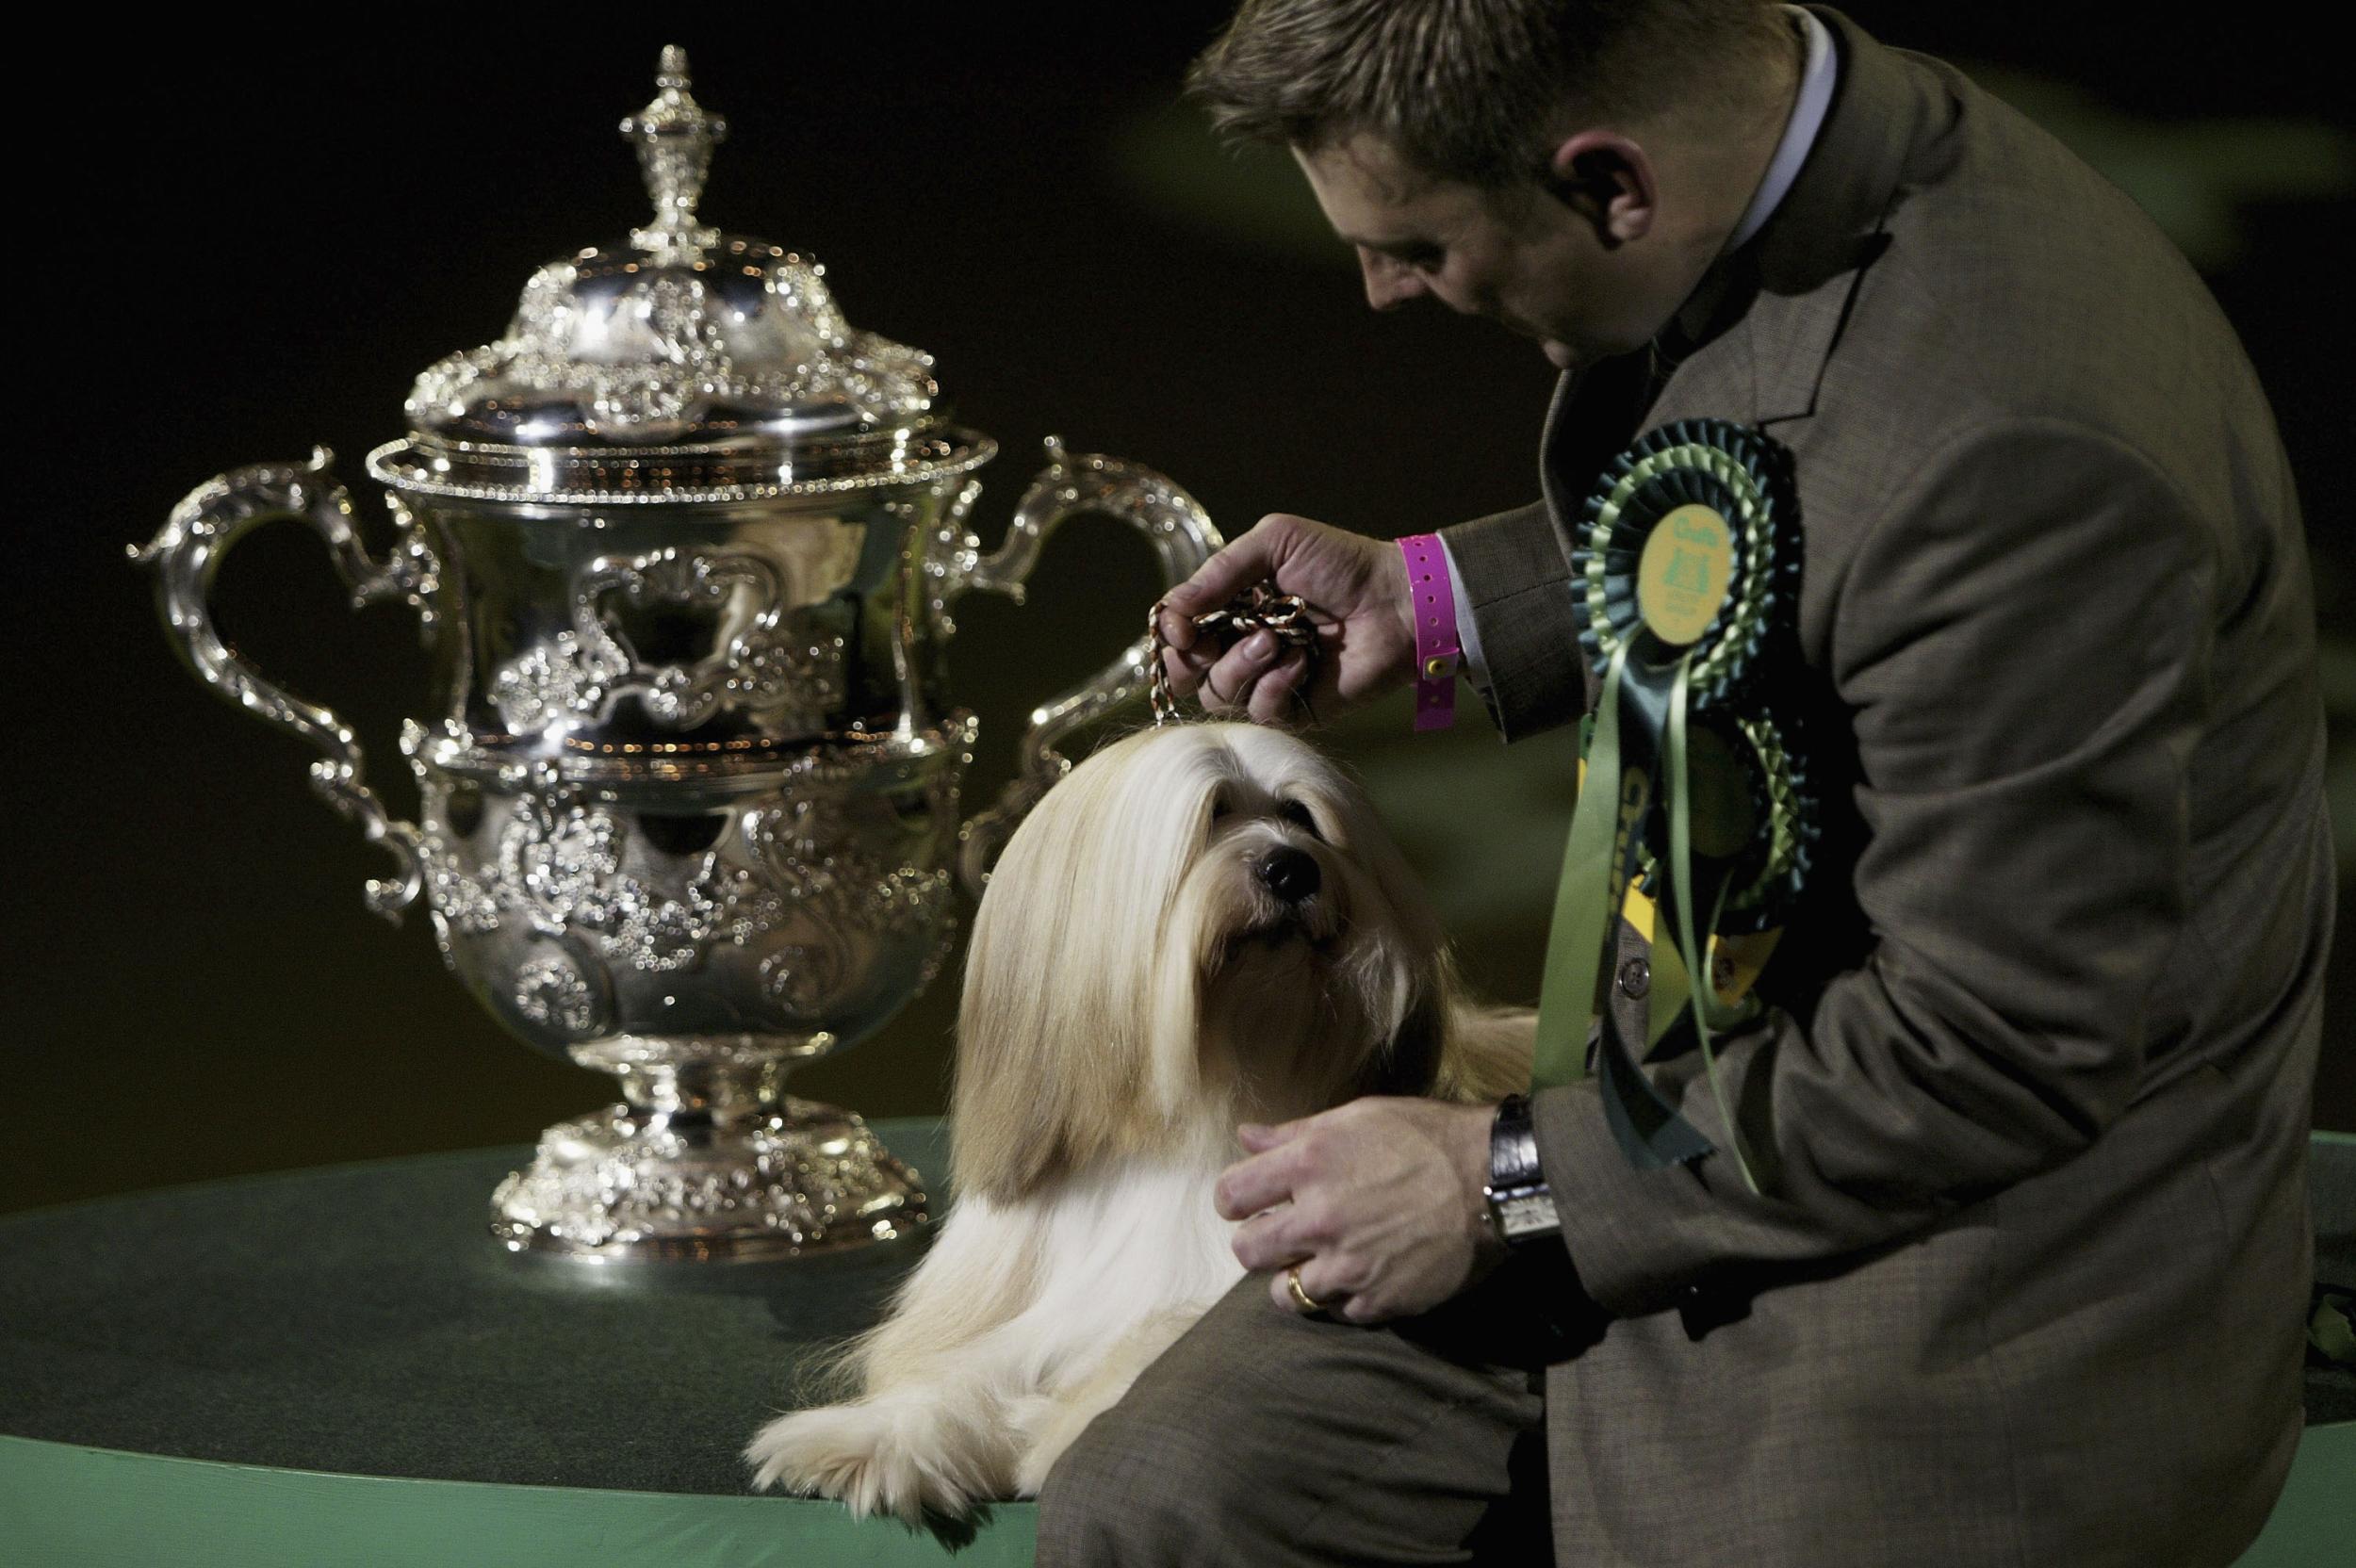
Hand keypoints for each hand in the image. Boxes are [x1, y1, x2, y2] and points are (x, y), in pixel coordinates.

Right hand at [1155, 514, 1415, 724]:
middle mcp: (1243, 644)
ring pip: (1218, 695)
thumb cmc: (1341, 564)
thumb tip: (1170, 610)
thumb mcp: (1275, 543)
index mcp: (1233, 605)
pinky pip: (1261, 711)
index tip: (1180, 628)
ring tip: (1276, 640)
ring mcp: (1267, 678)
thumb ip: (1220, 571)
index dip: (1171, 633)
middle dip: (1191, 659)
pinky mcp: (1295, 708)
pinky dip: (1276, 685)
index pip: (1180, 631)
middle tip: (1210, 642)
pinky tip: (1303, 662)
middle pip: (1187, 672)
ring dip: (1241, 665)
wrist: (1397, 601)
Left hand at [1217, 1097, 1503, 1323]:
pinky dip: (1344, 1298)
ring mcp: (1348, 1266)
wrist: (1493, 1181)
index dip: (1235, 1201)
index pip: (1231, 1195)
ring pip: (1284, 1293)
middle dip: (1257, 1243)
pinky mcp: (1378, 1300)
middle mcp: (1319, 1219)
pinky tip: (1362, 1275)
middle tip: (1281, 1235)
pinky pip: (1337, 1313)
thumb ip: (1296, 1133)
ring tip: (1321, 1261)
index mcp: (1309, 1165)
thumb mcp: (1358, 1117)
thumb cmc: (1427, 1138)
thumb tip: (1246, 1137)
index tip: (1248, 1203)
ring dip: (1296, 1278)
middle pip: (1247, 1251)